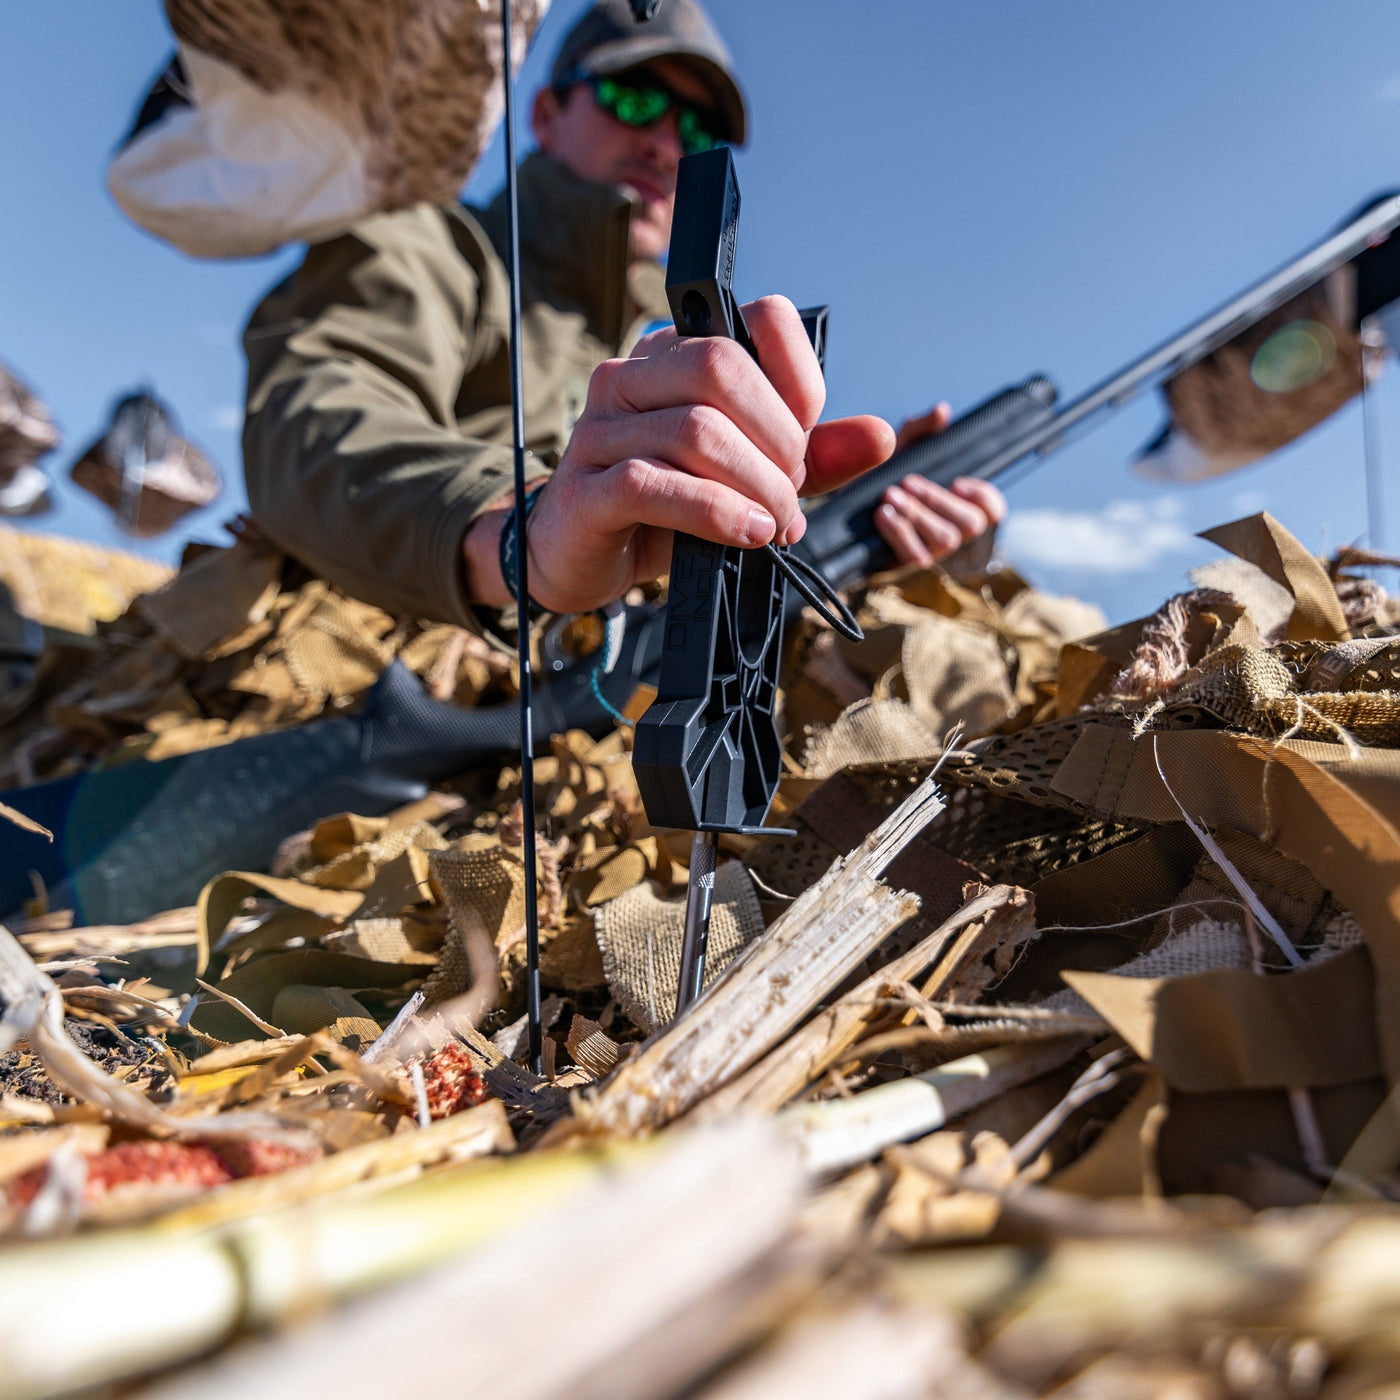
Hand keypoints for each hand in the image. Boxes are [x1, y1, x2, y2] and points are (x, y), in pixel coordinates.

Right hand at [470, 296, 894, 614]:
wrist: (577, 558)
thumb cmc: (664, 510)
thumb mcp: (747, 478)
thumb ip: (811, 454)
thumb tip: (882, 433)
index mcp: (674, 354)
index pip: (755, 323)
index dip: (800, 381)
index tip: (807, 443)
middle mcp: (631, 375)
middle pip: (724, 370)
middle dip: (779, 440)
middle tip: (789, 494)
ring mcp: (601, 428)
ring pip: (696, 431)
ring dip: (756, 486)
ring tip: (772, 524)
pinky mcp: (586, 487)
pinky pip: (654, 483)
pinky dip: (715, 511)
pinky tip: (745, 534)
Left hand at [875, 400, 1006, 567]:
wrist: (843, 508)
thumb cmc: (881, 478)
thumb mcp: (899, 449)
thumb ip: (921, 430)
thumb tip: (941, 411)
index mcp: (958, 505)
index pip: (994, 510)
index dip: (985, 497)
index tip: (958, 482)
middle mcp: (951, 531)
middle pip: (971, 524)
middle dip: (939, 500)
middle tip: (908, 482)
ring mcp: (932, 552)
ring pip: (946, 540)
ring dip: (918, 514)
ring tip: (890, 495)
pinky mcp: (906, 566)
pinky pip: (916, 556)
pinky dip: (899, 533)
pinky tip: (882, 515)